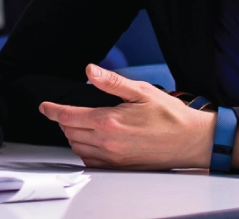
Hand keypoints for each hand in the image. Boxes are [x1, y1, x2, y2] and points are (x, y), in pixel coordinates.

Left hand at [40, 64, 214, 169]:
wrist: (192, 140)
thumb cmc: (170, 115)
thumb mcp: (141, 91)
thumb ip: (111, 82)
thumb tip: (90, 70)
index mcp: (109, 121)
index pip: (69, 117)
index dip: (53, 110)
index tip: (45, 107)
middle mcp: (108, 143)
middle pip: (70, 133)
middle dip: (64, 121)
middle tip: (68, 112)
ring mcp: (113, 158)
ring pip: (78, 148)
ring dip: (73, 136)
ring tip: (80, 125)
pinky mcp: (120, 168)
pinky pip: (91, 162)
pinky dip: (85, 152)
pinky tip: (92, 142)